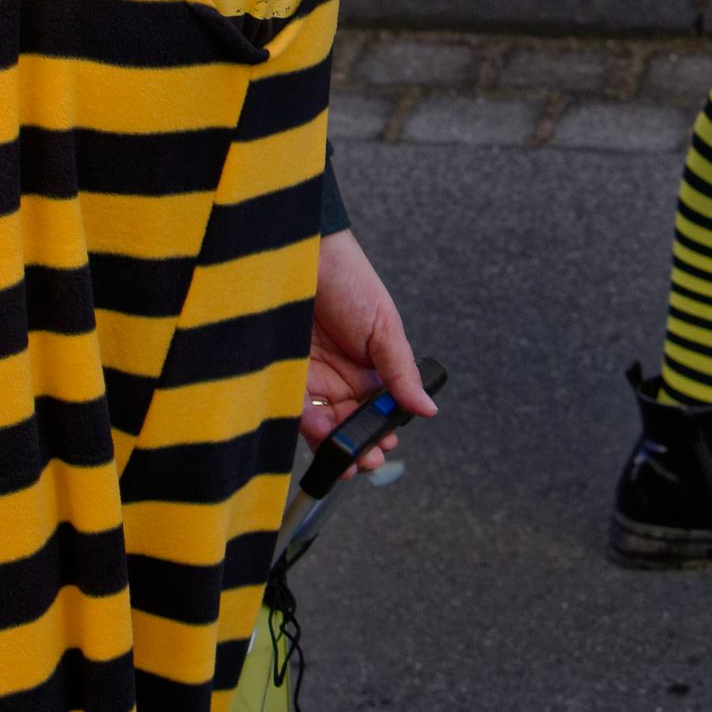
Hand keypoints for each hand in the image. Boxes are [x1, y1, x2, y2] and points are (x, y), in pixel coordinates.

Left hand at [302, 227, 436, 475]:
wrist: (302, 251)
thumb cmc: (348, 278)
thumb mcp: (383, 326)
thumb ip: (402, 372)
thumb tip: (428, 409)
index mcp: (370, 367)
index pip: (378, 411)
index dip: (381, 431)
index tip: (387, 443)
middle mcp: (341, 376)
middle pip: (351, 423)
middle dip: (361, 445)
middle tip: (371, 457)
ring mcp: (312, 376)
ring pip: (325, 424)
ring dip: (338, 446)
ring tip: (351, 460)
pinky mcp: (284, 374)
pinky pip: (297, 409)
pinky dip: (311, 427)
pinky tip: (326, 437)